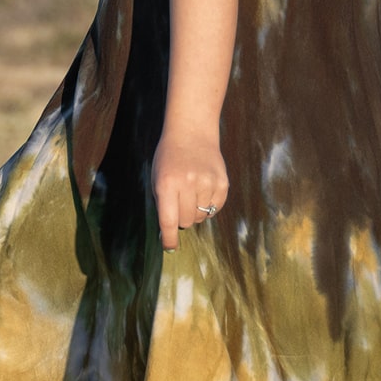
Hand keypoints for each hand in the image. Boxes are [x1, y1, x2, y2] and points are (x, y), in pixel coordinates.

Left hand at [151, 127, 228, 251]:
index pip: (168, 221)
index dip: (169, 239)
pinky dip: (209, 204)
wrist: (192, 132)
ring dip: (196, 210)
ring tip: (192, 189)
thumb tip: (168, 234)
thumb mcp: (157, 178)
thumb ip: (162, 205)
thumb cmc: (170, 158)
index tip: (170, 248)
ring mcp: (207, 182)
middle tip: (180, 202)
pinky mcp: (222, 182)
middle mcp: (187, 184)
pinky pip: (215, 208)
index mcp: (167, 184)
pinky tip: (203, 188)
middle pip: (187, 221)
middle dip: (182, 218)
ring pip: (201, 216)